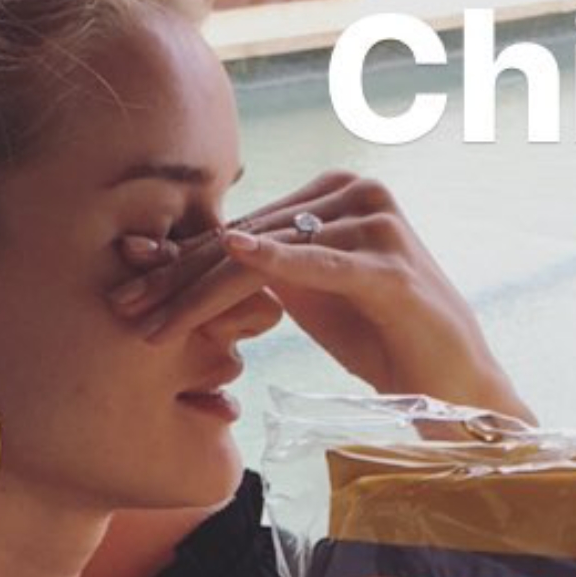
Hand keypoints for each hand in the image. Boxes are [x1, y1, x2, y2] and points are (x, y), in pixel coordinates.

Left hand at [108, 173, 535, 421]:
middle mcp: (354, 194)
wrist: (452, 382)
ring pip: (271, 254)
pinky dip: (280, 260)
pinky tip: (238, 254)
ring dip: (206, 290)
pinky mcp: (393, 268)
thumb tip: (186, 261)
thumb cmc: (382, 339)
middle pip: (247, 236)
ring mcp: (377, 225)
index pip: (241, 227)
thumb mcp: (309, 297)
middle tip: (123, 305)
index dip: (178, 259)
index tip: (125, 286)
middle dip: (179, 276)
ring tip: (157, 320)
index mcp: (331, 194)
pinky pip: (326, 262)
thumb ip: (261, 271)